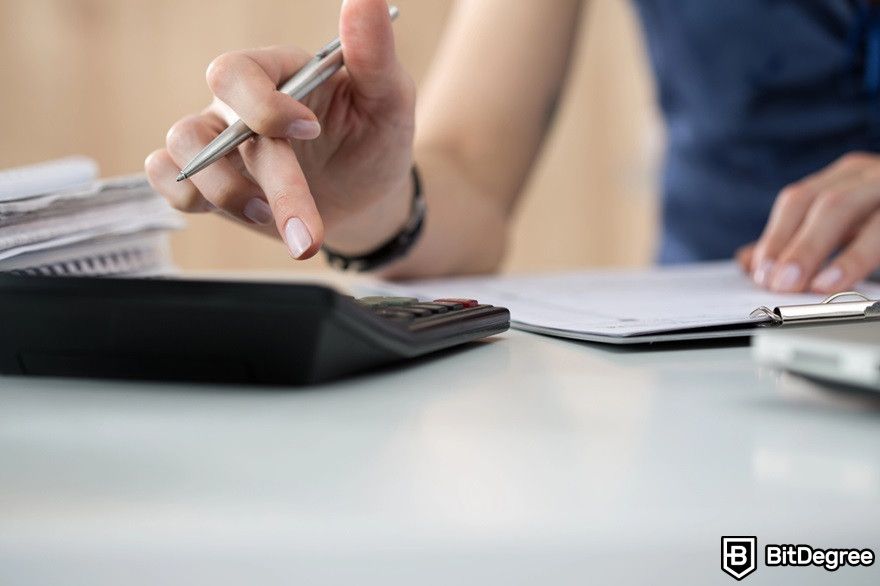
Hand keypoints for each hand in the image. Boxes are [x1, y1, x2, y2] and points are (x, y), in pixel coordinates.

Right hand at [145, 0, 415, 258]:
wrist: (367, 195)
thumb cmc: (375, 138)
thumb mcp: (389, 97)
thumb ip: (374, 53)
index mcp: (277, 73)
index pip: (237, 72)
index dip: (262, 105)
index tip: (311, 131)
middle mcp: (238, 104)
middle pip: (214, 129)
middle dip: (269, 182)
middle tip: (309, 232)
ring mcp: (219, 143)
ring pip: (181, 151)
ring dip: (224, 194)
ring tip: (277, 221)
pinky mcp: (209, 182)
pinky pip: (167, 181)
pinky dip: (186, 199)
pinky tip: (243, 215)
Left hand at [740, 151, 879, 292]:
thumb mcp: (840, 223)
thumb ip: (797, 239)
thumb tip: (748, 262)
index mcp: (848, 175)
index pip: (800, 199)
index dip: (777, 236)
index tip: (760, 273)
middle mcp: (876, 176)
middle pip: (832, 205)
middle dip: (803, 247)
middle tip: (780, 284)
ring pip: (877, 221)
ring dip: (849, 256)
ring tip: (821, 286)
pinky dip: (872, 257)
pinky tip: (862, 280)